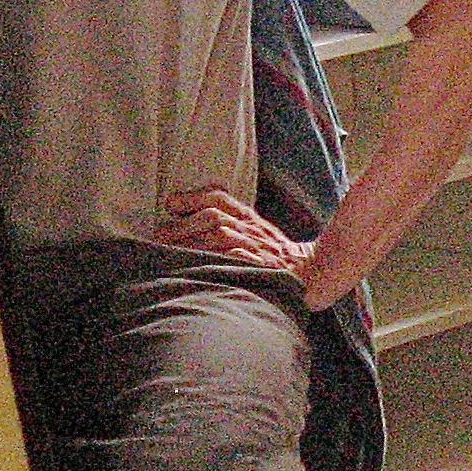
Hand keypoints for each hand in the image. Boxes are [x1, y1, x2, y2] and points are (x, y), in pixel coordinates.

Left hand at [156, 187, 316, 289]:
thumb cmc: (274, 253)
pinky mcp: (262, 267)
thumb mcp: (254, 230)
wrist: (313, 272)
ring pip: (219, 237)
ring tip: (168, 255)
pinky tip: (196, 268)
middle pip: (212, 218)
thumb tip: (181, 215)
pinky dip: (215, 261)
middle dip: (183, 226)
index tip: (171, 204)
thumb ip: (227, 221)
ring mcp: (257, 247)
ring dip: (192, 244)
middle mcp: (251, 229)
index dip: (193, 198)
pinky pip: (235, 260)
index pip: (219, 198)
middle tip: (158, 239)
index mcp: (248, 217)